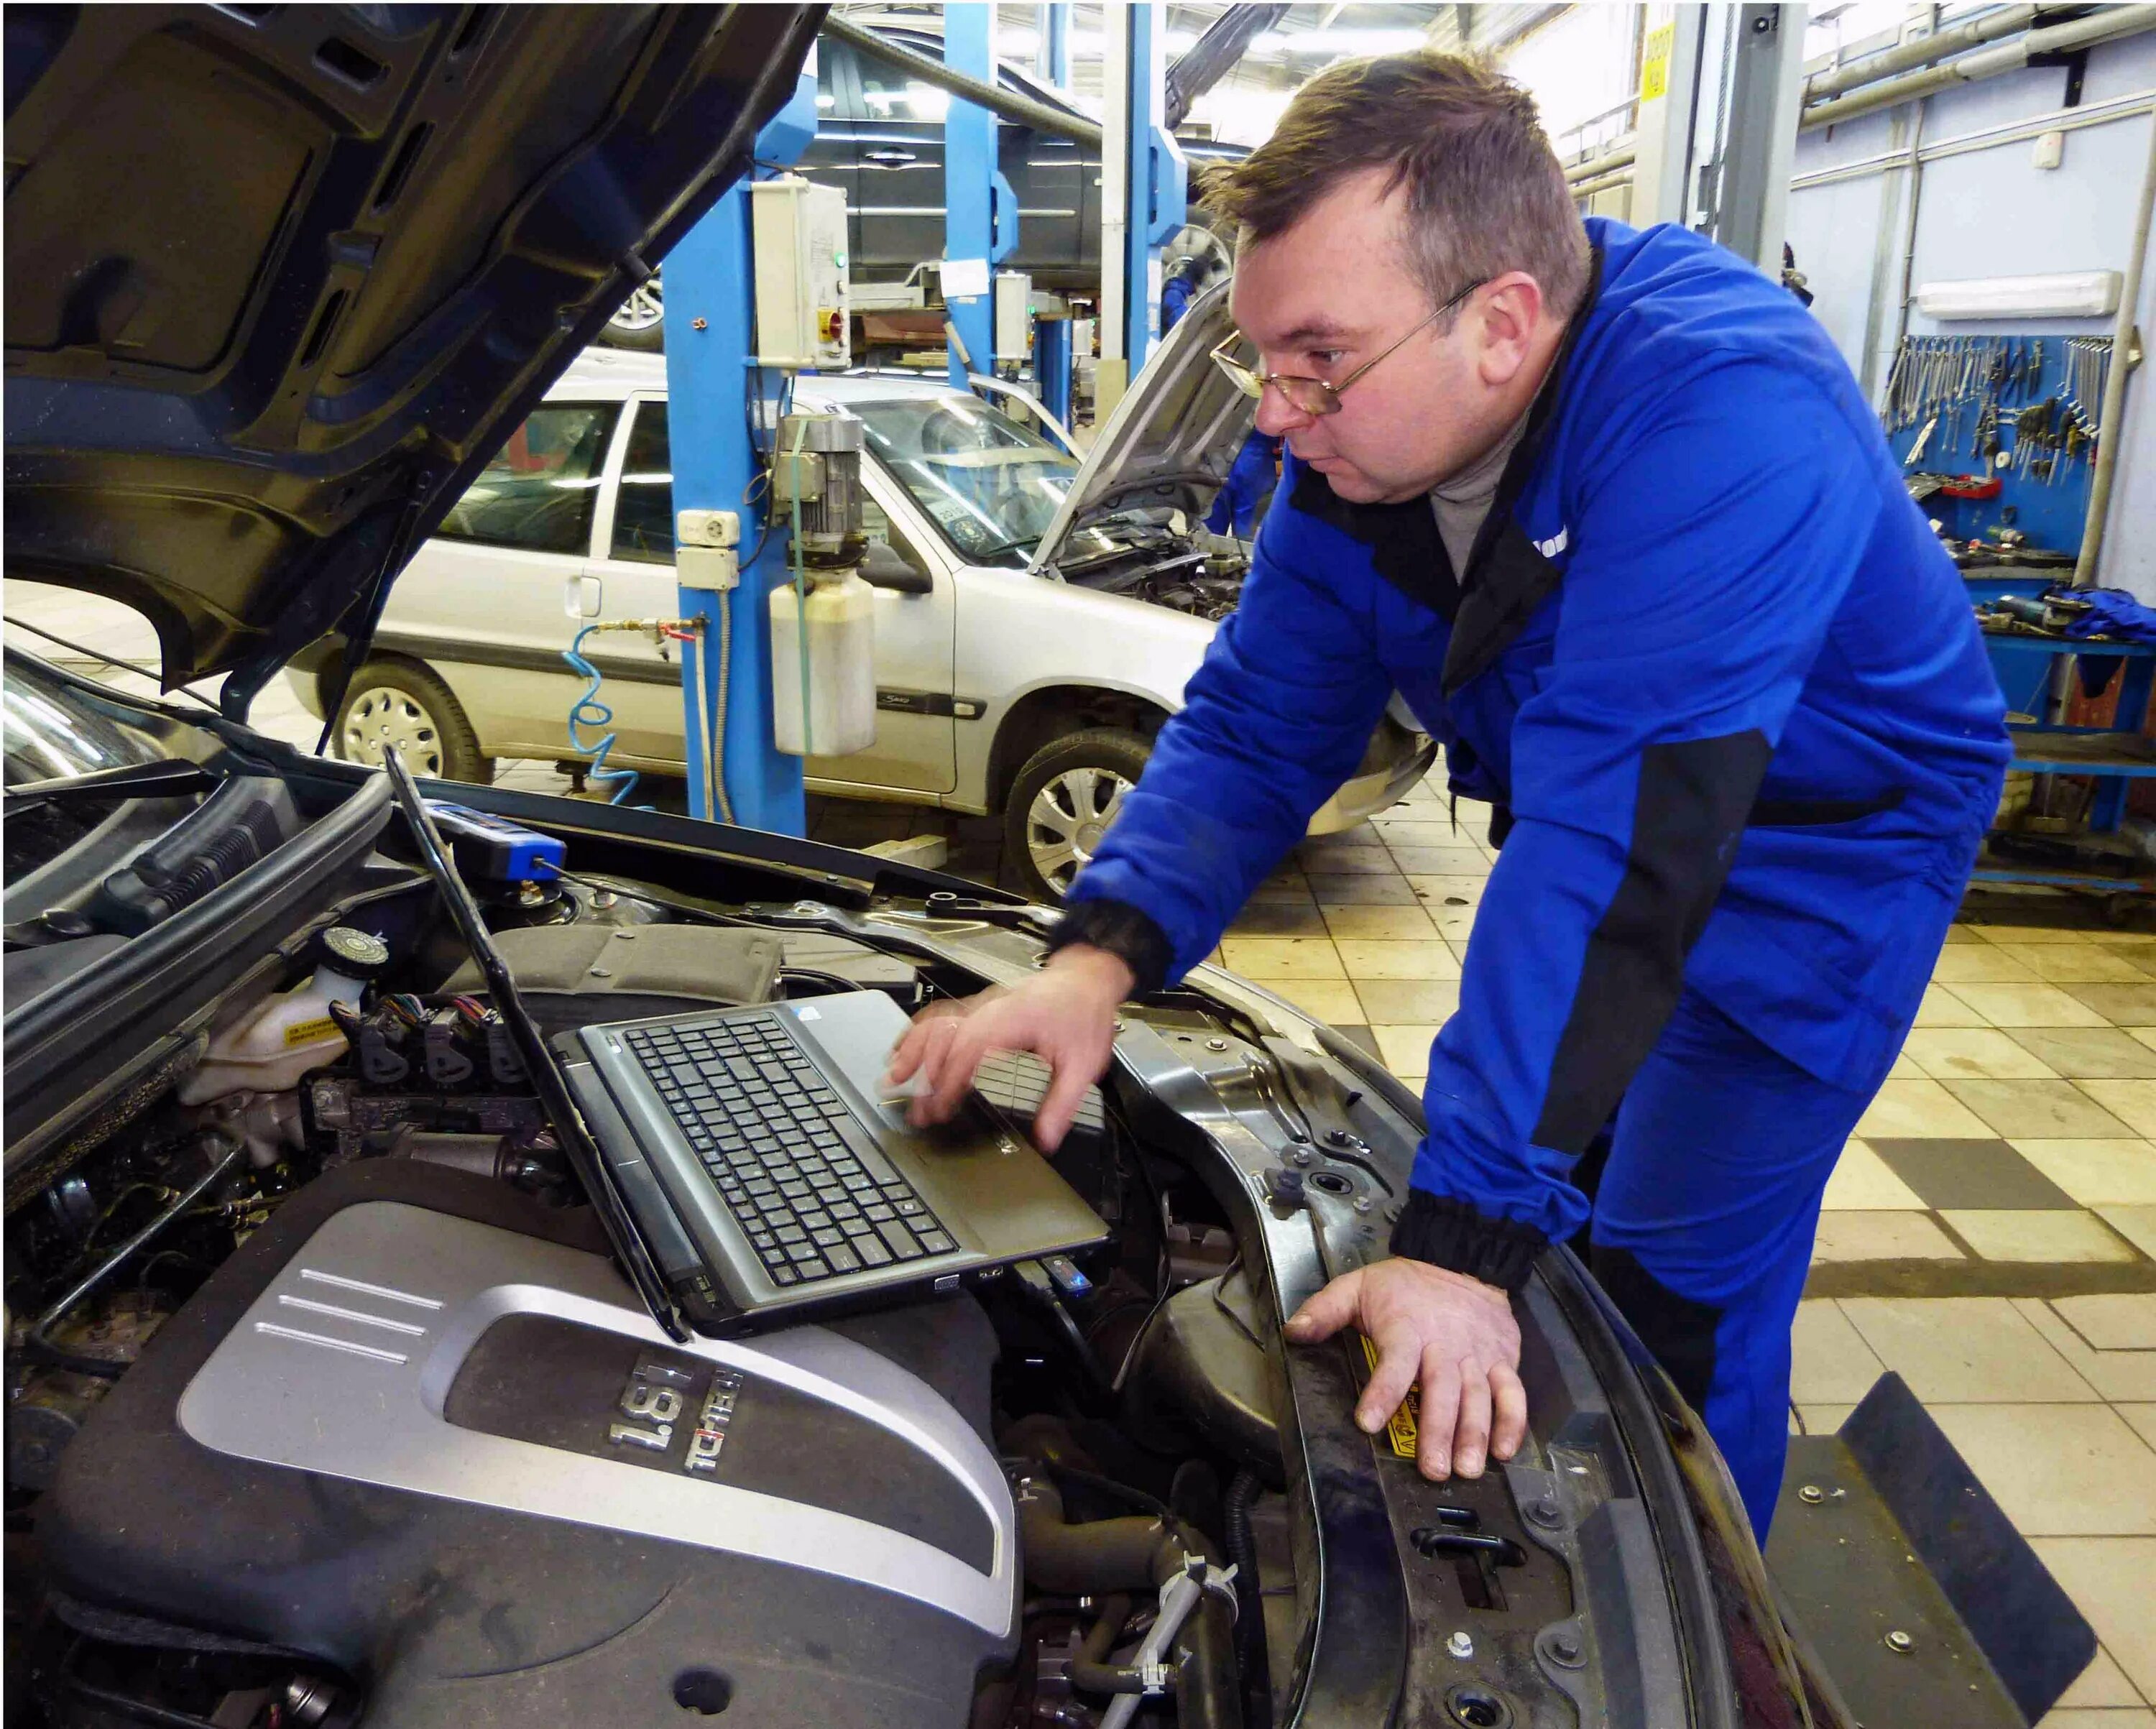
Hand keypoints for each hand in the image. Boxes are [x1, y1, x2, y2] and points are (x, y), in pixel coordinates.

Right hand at [883, 946, 1133, 1150]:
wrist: (1086, 978)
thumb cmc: (1083, 1013)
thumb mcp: (1083, 1063)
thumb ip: (1061, 1103)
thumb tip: (1045, 1139)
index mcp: (1012, 1021)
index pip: (968, 1052)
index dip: (947, 1082)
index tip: (937, 1110)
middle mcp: (991, 1010)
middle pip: (944, 1039)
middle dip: (925, 1077)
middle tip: (916, 1112)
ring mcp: (982, 1006)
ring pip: (936, 1024)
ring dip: (912, 1051)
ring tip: (893, 1079)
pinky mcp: (980, 1008)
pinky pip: (941, 1016)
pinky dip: (919, 1033)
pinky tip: (904, 1048)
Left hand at [1286, 1257, 1526, 1481]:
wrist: (1461, 1260)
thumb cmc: (1405, 1284)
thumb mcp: (1357, 1286)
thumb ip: (1324, 1310)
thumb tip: (1293, 1332)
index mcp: (1406, 1329)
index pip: (1395, 1364)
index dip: (1382, 1393)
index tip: (1368, 1423)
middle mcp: (1444, 1345)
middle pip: (1442, 1390)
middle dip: (1438, 1431)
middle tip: (1432, 1469)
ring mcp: (1477, 1355)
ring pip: (1478, 1397)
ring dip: (1475, 1434)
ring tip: (1468, 1469)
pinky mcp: (1503, 1360)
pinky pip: (1512, 1393)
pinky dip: (1512, 1422)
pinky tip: (1506, 1452)